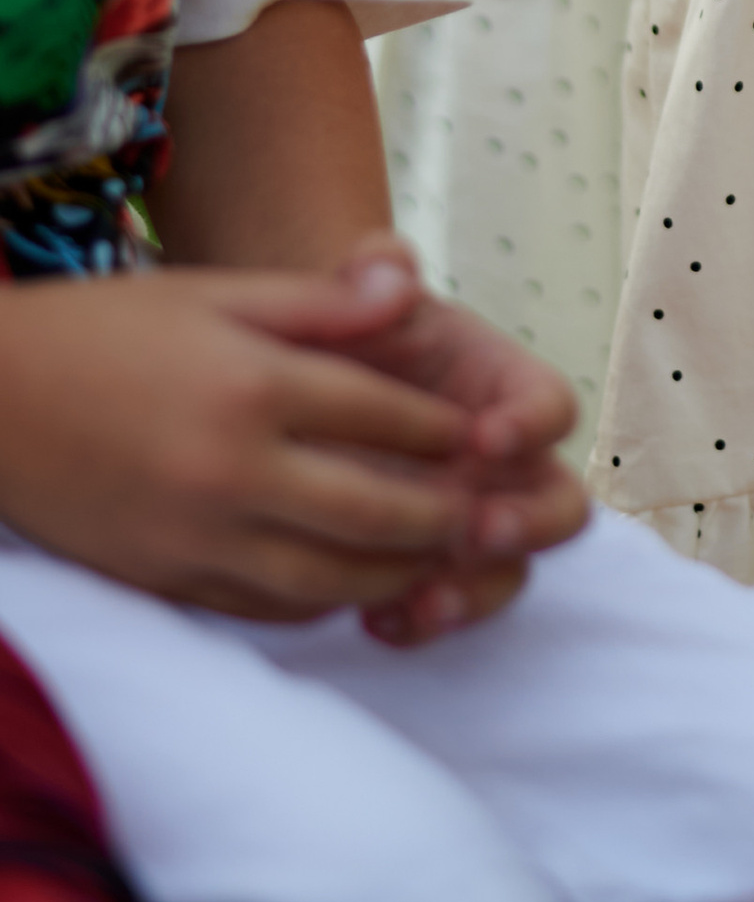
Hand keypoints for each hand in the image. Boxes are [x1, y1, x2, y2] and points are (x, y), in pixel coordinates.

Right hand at [0, 254, 477, 621]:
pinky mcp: (164, 579)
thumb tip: (416, 294)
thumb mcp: (217, 293)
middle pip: (373, 511)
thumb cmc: (110, 330)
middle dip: (443, 517)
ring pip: (328, 577)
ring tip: (441, 561)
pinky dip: (323, 600)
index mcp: (252, 385)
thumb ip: (323, 303)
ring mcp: (195, 534)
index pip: (383, 417)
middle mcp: (230, 469)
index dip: (446, 429)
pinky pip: (266, 608)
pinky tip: (354, 584)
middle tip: (493, 518)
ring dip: (397, 574)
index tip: (489, 435)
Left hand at [319, 236, 589, 647]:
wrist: (295, 395)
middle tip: (479, 531)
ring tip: (424, 602)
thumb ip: (373, 272)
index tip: (486, 436)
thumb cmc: (342, 334)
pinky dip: (424, 622)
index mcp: (505, 391)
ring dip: (481, 590)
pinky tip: (376, 624)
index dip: (532, 424)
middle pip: (562, 505)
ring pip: (515, 570)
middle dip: (530, 525)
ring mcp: (478, 522)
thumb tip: (392, 268)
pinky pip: (454, 606)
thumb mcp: (352, 298)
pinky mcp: (436, 569)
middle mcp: (509, 467)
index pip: (553, 407)